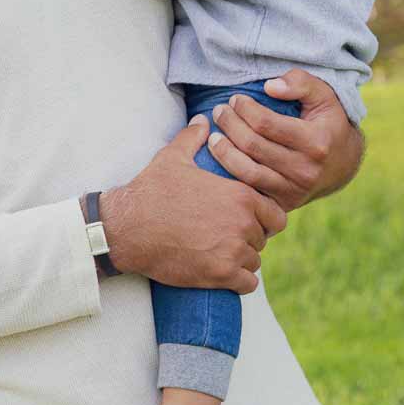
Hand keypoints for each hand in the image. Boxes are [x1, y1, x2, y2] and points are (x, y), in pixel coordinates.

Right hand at [101, 116, 286, 293]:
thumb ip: (193, 137)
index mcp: (240, 195)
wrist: (127, 227)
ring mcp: (232, 251)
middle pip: (264, 238)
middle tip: (229, 236)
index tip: (247, 219)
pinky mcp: (219, 275)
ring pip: (254, 260)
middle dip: (250, 238)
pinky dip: (239, 280)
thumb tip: (202, 120)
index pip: (276, 214)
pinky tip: (224, 273)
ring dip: (243, 259)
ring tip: (222, 252)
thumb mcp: (173, 157)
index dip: (264, 217)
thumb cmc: (151, 190)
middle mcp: (242, 223)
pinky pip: (247, 284)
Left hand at [204, 69, 363, 210]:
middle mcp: (305, 170)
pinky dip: (230, 175)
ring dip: (223, 152)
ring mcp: (294, 191)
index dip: (245, 109)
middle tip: (219, 112)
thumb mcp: (324, 95)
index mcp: (316, 142)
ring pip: (247, 172)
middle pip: (253, 146)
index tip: (235, 99)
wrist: (342, 165)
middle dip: (230, 125)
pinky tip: (221, 158)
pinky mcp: (284, 204)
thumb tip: (269, 87)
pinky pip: (249, 190)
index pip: (266, 124)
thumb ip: (300, 82)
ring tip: (213, 136)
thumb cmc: (327, 123)